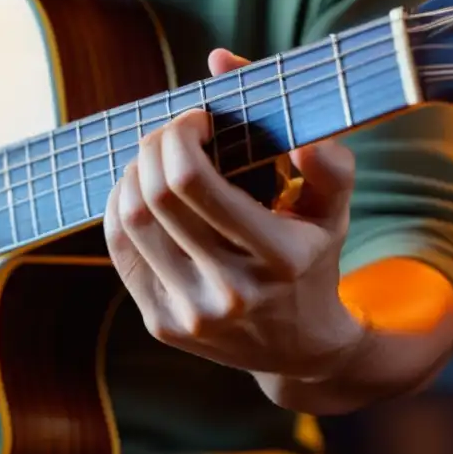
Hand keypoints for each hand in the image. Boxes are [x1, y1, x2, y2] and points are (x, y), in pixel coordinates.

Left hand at [103, 48, 365, 382]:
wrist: (299, 349)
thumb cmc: (312, 261)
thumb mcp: (330, 209)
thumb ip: (321, 158)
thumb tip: (272, 105)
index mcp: (278, 257)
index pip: (193, 182)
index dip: (181, 137)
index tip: (198, 119)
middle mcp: (231, 292)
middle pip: (155, 198)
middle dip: (155, 147)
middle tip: (171, 133)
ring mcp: (191, 314)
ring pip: (130, 222)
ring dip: (133, 175)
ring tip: (155, 161)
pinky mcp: (161, 325)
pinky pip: (122, 250)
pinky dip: (122, 208)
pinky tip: (140, 193)